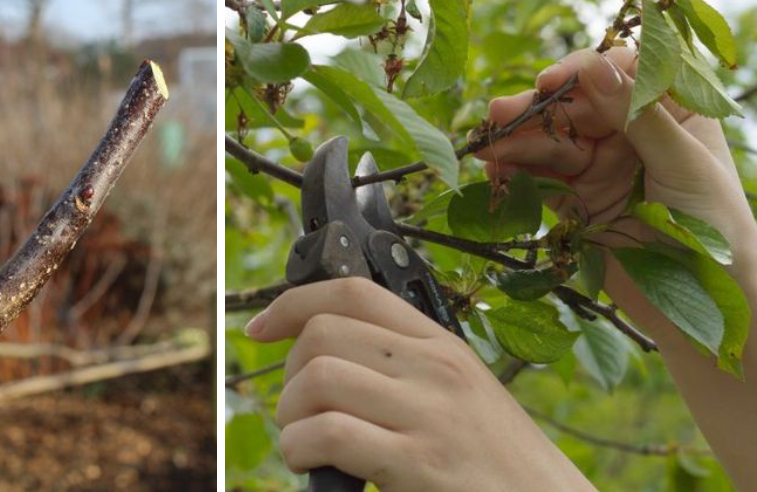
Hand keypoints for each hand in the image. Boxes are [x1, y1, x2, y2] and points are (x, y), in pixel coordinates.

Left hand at [244, 278, 593, 491]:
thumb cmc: (495, 462)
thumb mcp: (460, 393)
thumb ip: (406, 367)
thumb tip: (327, 356)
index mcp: (441, 345)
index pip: (353, 292)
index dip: (292, 303)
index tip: (261, 328)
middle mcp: (435, 368)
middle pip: (322, 335)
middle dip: (288, 373)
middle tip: (298, 411)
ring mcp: (428, 414)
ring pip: (317, 380)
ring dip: (290, 416)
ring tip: (304, 441)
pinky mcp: (419, 463)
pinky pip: (327, 434)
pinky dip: (300, 449)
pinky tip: (311, 464)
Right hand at [474, 47, 756, 327]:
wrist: (705, 304)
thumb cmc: (717, 227)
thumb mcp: (682, 164)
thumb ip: (639, 116)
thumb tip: (595, 69)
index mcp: (669, 108)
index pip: (620, 72)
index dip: (582, 72)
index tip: (551, 82)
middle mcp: (630, 128)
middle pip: (574, 104)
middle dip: (536, 109)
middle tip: (498, 114)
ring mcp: (600, 163)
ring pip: (550, 140)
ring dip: (517, 141)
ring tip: (486, 146)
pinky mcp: (576, 198)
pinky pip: (539, 177)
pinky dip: (515, 172)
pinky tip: (494, 170)